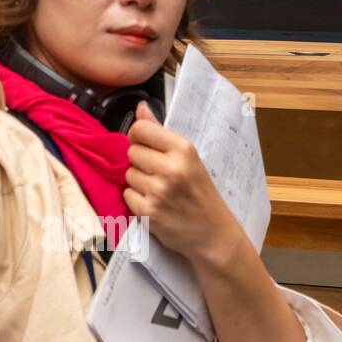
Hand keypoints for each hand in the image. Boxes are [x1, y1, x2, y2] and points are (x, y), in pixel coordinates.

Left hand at [123, 100, 240, 264]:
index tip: (146, 145)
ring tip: (158, 189)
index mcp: (183, 150)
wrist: (214, 234)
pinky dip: (136, 200)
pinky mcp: (149, 212)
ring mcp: (159, 191)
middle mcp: (171, 168)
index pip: (141, 129)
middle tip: (158, 173)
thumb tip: (141, 107)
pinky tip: (154, 204)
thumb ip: (161, 131)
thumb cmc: (201, 192)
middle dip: (140, 162)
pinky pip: (127, 195)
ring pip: (128, 174)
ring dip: (138, 181)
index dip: (138, 137)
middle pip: (132, 151)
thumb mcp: (189, 158)